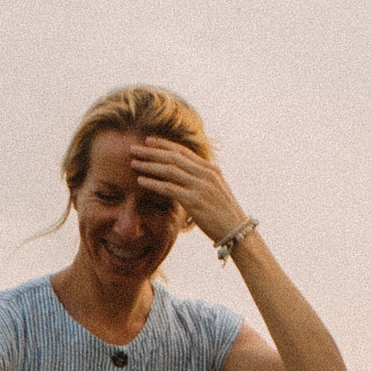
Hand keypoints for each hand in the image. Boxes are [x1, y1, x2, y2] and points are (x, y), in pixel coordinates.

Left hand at [127, 137, 250, 249]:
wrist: (237, 230)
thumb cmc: (224, 214)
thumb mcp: (216, 191)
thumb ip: (201, 180)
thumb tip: (186, 176)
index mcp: (210, 169)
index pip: (183, 151)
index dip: (164, 144)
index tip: (149, 140)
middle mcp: (205, 174)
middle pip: (173, 157)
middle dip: (151, 151)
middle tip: (134, 148)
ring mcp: (200, 187)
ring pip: (169, 170)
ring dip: (149, 165)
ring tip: (133, 162)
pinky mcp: (194, 201)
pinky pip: (169, 188)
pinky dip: (153, 183)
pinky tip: (140, 181)